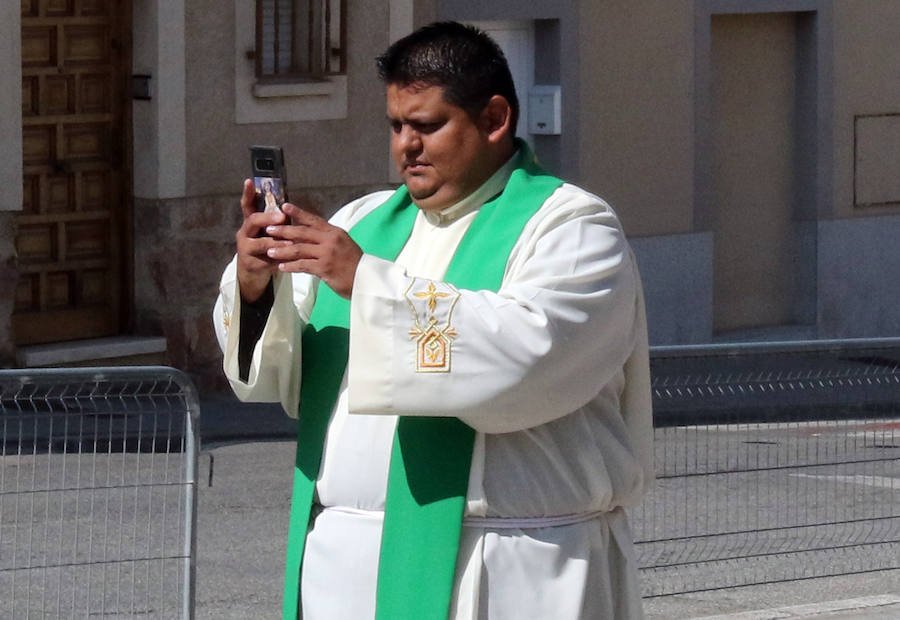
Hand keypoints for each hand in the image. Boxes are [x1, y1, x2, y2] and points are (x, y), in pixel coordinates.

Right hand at [235, 179, 291, 302]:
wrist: (253, 272)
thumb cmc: (265, 247)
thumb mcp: (268, 232)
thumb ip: (275, 221)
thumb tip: (290, 205)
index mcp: (250, 223)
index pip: (247, 205)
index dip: (248, 193)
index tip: (249, 181)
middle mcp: (244, 233)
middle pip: (253, 221)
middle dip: (267, 218)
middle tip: (281, 217)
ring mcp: (245, 249)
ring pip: (262, 243)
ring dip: (277, 242)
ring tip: (291, 243)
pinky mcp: (251, 264)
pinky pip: (268, 261)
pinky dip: (280, 260)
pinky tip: (291, 261)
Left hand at [264, 203, 362, 298]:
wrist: (367, 280)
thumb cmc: (355, 264)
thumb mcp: (344, 245)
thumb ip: (328, 239)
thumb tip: (309, 236)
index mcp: (335, 232)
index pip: (313, 219)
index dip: (298, 212)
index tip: (284, 206)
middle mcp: (330, 240)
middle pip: (302, 232)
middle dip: (283, 230)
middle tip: (269, 229)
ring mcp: (327, 254)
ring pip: (299, 248)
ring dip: (282, 250)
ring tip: (270, 251)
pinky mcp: (324, 268)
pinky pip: (302, 265)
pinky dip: (291, 266)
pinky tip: (281, 267)